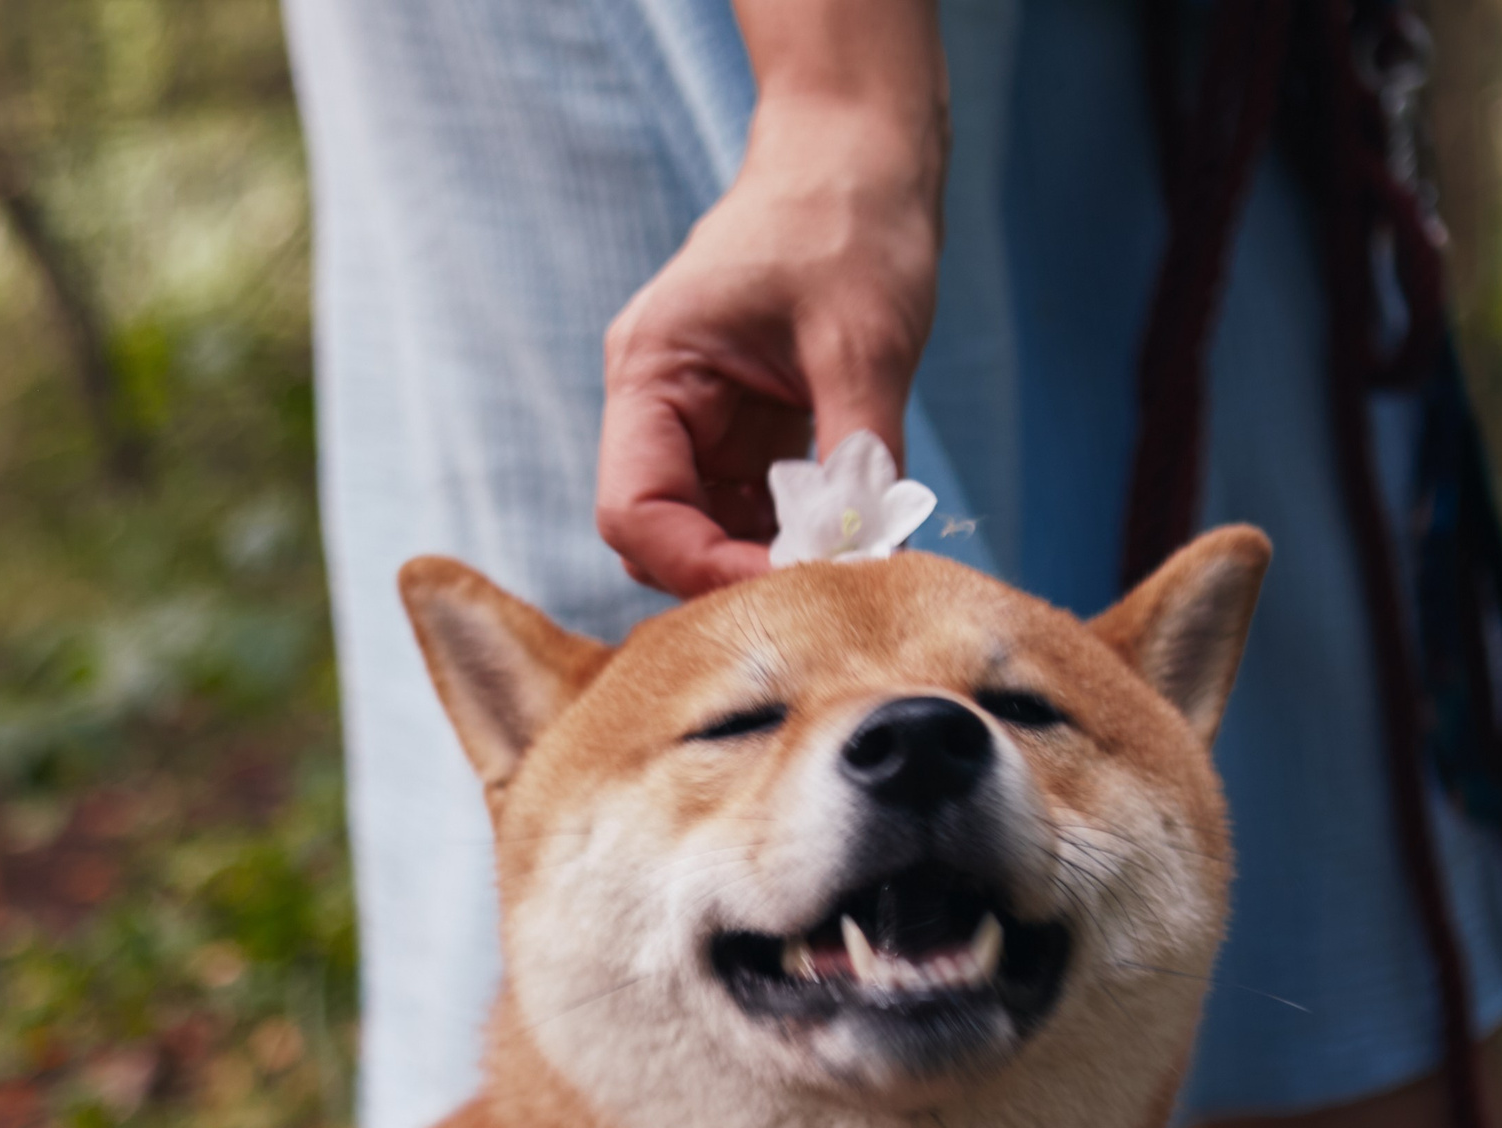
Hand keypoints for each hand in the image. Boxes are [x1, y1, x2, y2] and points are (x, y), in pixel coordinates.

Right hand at [596, 97, 942, 598]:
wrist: (857, 155)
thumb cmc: (849, 223)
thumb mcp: (864, 342)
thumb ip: (858, 459)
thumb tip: (866, 560)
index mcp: (652, 372)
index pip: (635, 511)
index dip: (704, 568)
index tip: (792, 588)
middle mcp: (657, 404)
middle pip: (660, 537)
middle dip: (731, 576)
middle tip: (820, 598)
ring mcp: (697, 421)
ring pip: (704, 535)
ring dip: (764, 564)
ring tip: (840, 572)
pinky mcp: (740, 431)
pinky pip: (748, 513)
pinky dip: (789, 539)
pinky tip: (845, 541)